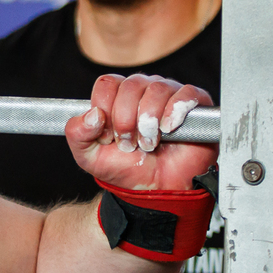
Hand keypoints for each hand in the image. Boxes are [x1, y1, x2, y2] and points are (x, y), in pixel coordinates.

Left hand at [65, 74, 215, 191]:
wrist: (156, 189)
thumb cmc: (127, 168)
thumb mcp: (90, 156)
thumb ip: (78, 134)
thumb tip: (92, 114)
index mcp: (118, 96)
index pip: (108, 84)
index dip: (106, 109)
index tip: (109, 136)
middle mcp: (144, 90)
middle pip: (131, 85)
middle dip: (126, 120)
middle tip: (130, 144)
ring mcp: (170, 94)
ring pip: (157, 89)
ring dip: (149, 121)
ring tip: (149, 144)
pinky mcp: (195, 104)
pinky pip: (186, 94)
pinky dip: (174, 112)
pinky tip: (168, 129)